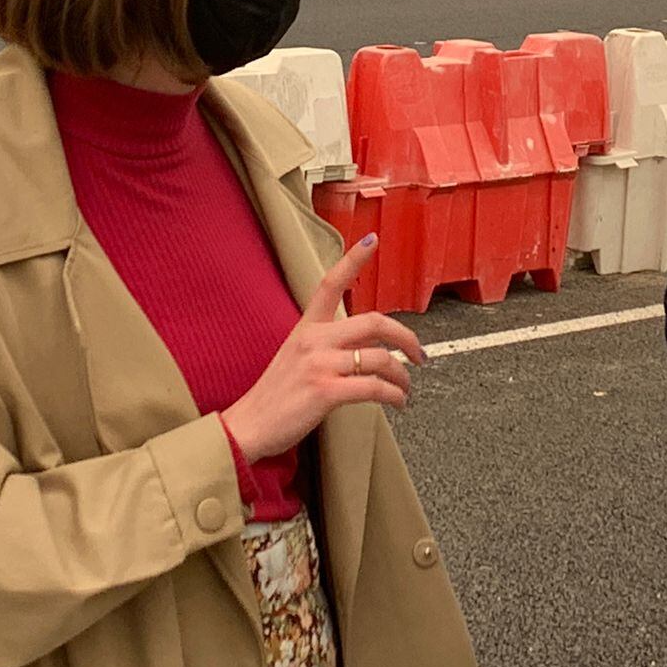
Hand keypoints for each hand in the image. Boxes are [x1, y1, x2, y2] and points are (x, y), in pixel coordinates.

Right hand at [223, 235, 426, 462]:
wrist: (248, 426)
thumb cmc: (275, 395)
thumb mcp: (297, 357)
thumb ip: (330, 345)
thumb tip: (370, 345)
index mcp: (306, 327)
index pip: (330, 284)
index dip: (353, 259)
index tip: (372, 240)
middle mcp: (314, 340)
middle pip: (374, 322)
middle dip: (406, 336)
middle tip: (419, 353)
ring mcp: (320, 364)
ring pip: (380, 358)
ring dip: (402, 376)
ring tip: (405, 388)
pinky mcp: (325, 391)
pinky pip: (374, 387)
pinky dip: (393, 395)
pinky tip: (396, 401)